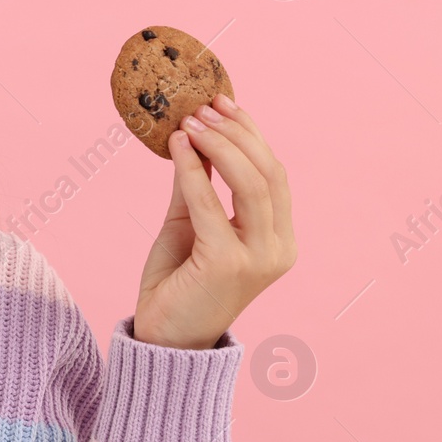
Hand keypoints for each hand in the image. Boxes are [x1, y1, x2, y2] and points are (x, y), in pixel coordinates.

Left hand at [133, 92, 296, 349]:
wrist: (163, 339)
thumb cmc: (177, 283)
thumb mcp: (190, 224)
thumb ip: (199, 185)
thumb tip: (195, 135)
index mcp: (278, 239)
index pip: (274, 174)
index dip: (251, 133)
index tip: (222, 102)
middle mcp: (278, 249)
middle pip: (268, 173)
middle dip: (235, 132)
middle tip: (202, 106)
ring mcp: (258, 258)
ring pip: (251, 183)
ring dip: (219, 144)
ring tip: (189, 122)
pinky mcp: (228, 264)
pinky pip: (211, 204)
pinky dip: (194, 170)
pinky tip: (178, 148)